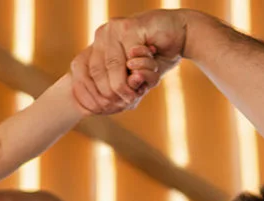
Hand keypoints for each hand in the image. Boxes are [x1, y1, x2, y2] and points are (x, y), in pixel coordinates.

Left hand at [71, 10, 188, 114]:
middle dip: (108, 93)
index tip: (98, 110)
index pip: (79, 71)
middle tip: (123, 103)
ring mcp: (115, 28)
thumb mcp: (134, 76)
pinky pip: (130, 58)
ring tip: (131, 95)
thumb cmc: (158, 57)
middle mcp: (102, 34)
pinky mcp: (130, 27)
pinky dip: (138, 70)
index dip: (87, 94)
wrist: (183, 32)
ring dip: (122, 86)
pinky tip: (141, 77)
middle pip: (95, 72)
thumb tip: (91, 110)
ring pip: (111, 66)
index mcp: (98, 45)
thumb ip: (118, 87)